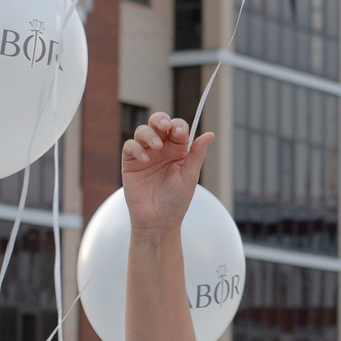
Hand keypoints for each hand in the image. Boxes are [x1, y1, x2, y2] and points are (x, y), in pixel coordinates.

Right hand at [123, 113, 211, 239]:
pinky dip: (136, 148)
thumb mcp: (190, 177)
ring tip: (156, 147)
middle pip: (158, 123)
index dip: (178, 126)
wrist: (158, 221)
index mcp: (178, 150)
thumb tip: (210, 134)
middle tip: (165, 126)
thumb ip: (197, 154)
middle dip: (160, 119)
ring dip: (149, 134)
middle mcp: (161, 149)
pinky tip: (144, 159)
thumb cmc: (176, 201)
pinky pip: (130, 146)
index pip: (177, 128)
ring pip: (142, 131)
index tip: (179, 133)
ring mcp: (145, 154)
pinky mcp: (130, 163)